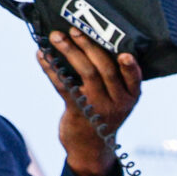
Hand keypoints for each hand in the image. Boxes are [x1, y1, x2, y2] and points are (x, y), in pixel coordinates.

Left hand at [38, 32, 140, 175]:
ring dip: (70, 52)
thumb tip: (88, 39)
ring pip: (87, 74)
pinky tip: (42, 55)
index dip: (130, 66)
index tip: (124, 54)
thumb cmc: (103, 113)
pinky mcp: (78, 111)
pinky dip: (51, 68)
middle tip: (74, 29)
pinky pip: (64, 85)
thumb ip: (114, 78)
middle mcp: (118, 102)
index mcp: (130, 96)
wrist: (90, 146)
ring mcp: (98, 107)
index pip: (134, 79)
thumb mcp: (117, 99)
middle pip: (105, 70)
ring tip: (56, 36)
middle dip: (89, 46)